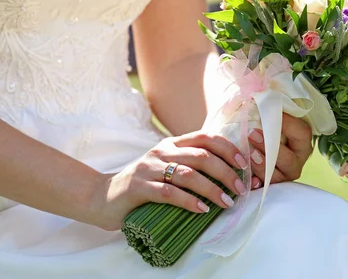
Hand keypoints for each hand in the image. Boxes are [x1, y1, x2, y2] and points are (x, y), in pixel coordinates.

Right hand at [89, 132, 247, 230]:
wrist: (102, 197)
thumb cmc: (142, 184)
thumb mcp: (166, 168)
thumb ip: (189, 165)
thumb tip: (228, 173)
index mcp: (171, 144)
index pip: (205, 137)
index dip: (227, 148)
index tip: (244, 164)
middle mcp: (161, 152)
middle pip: (201, 155)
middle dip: (225, 171)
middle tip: (240, 188)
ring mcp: (148, 168)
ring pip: (187, 174)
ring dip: (211, 189)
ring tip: (227, 202)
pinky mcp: (138, 188)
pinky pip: (168, 193)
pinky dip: (189, 202)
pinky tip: (202, 210)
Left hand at [247, 114, 312, 188]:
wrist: (253, 149)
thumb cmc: (263, 132)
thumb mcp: (269, 122)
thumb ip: (268, 113)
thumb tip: (255, 97)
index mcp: (301, 143)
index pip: (302, 132)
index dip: (288, 123)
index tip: (270, 113)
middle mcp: (296, 161)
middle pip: (289, 159)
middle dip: (270, 147)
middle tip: (252, 134)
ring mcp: (284, 176)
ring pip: (276, 175)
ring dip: (261, 164)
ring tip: (248, 153)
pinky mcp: (271, 187)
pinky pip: (263, 187)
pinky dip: (255, 182)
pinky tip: (247, 177)